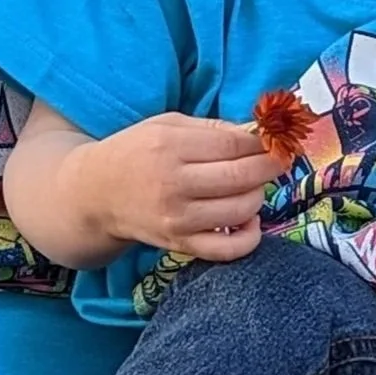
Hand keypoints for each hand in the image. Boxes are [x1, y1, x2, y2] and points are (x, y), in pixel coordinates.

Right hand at [84, 115, 282, 259]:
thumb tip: (259, 132)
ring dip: (259, 195)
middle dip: (270, 166)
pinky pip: (228, 250)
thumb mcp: (167, 125)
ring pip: (241, 210)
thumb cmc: (136, 151)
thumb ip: (213, 127)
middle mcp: (173, 185)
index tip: (277, 139)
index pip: (232, 144)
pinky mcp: (179, 245)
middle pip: (241, 177)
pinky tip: (248, 219)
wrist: (96, 194)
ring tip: (252, 185)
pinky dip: (250, 236)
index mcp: (170, 147)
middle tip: (279, 159)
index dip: (263, 142)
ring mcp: (177, 220)